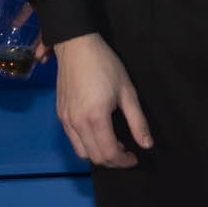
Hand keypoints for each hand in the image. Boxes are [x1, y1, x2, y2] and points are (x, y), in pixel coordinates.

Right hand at [55, 33, 151, 167]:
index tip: (135, 157)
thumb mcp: (127, 91)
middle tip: (126, 151)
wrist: (76, 45)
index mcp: (95, 117)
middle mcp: (77, 122)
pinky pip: (73, 139)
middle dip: (113, 161)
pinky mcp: (61, 114)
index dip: (124, 161)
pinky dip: (86, 144)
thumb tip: (146, 144)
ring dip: (98, 154)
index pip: (109, 153)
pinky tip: (97, 132)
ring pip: (82, 152)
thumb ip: (137, 121)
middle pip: (95, 157)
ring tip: (112, 142)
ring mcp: (66, 119)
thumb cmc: (104, 64)